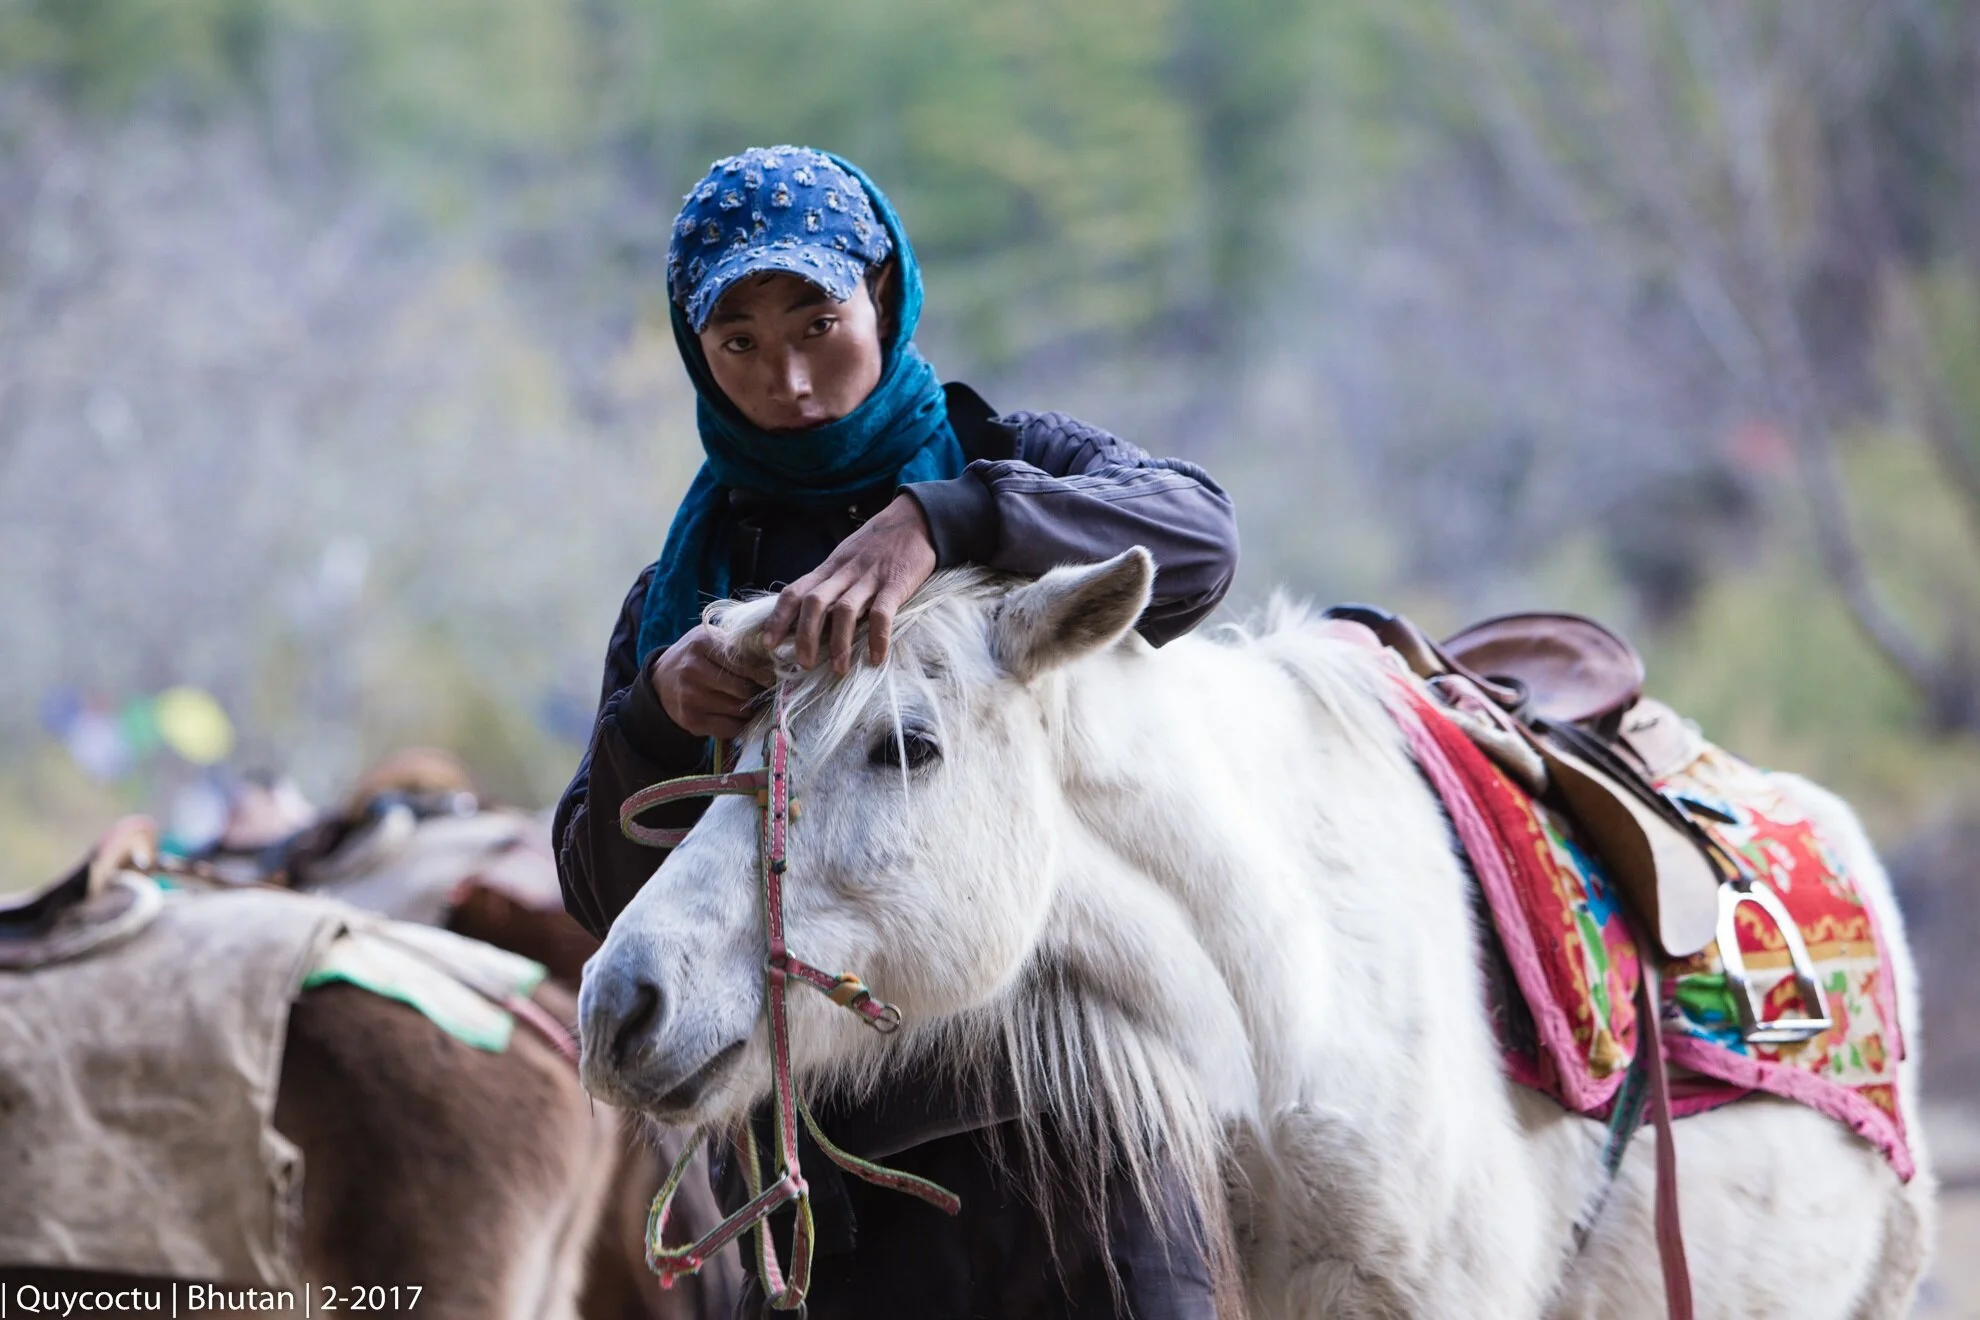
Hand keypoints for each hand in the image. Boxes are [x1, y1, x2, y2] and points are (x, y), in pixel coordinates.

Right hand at [650, 624, 774, 738]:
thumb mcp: (711, 639)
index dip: (764, 673)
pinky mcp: (691, 720)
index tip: (775, 678)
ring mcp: (690, 697)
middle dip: (759, 692)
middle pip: (744, 689)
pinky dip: (739, 724)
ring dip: (751, 708)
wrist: (660, 681)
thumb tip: (779, 657)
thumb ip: (739, 644)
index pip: (745, 663)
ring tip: (751, 701)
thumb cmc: (695, 657)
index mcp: (702, 643)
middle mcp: (693, 669)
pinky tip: (737, 715)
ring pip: (739, 710)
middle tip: (766, 691)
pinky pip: (730, 728)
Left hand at [763, 493, 937, 673]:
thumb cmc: (879, 543)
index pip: (795, 591)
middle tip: (804, 663)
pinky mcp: (896, 584)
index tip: (768, 643)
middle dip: (804, 635)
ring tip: (839, 668)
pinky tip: (876, 658)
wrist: (915, 520)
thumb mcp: (846, 556)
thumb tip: (812, 615)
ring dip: (838, 643)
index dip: (778, 617)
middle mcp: (844, 572)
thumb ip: (831, 582)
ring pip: (844, 611)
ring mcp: (869, 578)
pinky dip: (878, 638)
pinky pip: (882, 613)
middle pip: (814, 603)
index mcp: (830, 567)